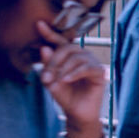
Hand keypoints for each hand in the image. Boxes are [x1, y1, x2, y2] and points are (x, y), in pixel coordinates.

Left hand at [36, 21, 104, 137]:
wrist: (77, 113)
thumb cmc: (65, 96)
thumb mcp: (51, 81)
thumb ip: (48, 66)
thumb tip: (44, 48)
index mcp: (70, 56)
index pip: (60, 41)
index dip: (50, 33)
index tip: (39, 24)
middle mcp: (82, 56)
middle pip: (68, 48)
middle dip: (54, 61)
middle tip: (46, 76)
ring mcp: (92, 63)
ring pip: (76, 57)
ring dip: (63, 69)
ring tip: (56, 82)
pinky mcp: (99, 73)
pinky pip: (86, 68)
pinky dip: (74, 73)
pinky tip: (66, 80)